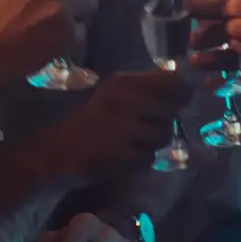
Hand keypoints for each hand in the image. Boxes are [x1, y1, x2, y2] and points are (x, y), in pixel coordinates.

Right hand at [18, 69, 189, 184]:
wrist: (57, 149)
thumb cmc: (90, 120)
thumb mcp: (113, 94)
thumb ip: (144, 88)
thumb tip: (181, 86)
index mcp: (122, 82)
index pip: (170, 81)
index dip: (183, 91)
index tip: (184, 99)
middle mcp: (123, 100)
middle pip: (170, 112)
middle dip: (164, 122)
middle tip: (149, 127)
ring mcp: (121, 127)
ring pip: (162, 136)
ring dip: (153, 143)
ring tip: (134, 142)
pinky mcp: (119, 152)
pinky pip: (148, 158)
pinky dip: (140, 160)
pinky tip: (124, 156)